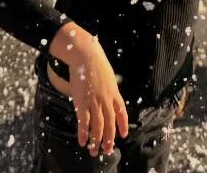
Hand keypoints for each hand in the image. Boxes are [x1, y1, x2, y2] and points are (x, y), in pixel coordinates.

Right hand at [50, 25, 128, 157]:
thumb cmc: (95, 62)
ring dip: (96, 141)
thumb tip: (108, 89)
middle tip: (107, 150)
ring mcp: (95, 102)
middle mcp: (106, 100)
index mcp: (114, 93)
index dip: (123, 125)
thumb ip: (108, 86)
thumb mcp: (108, 74)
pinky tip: (82, 141)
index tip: (124, 134)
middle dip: (109, 139)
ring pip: (98, 127)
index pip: (122, 113)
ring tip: (94, 151)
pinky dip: (83, 133)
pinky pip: (84, 122)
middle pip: (110, 124)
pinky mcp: (82, 102)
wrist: (86, 55)